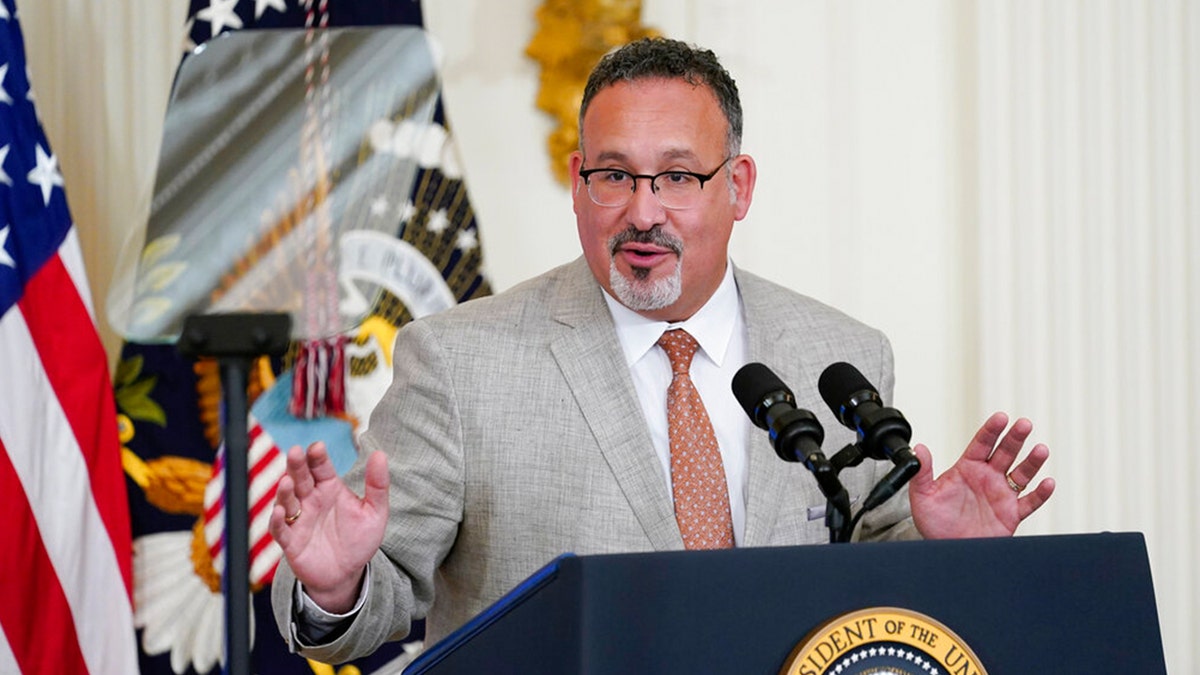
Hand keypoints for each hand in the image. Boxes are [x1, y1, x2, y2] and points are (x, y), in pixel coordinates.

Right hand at [268, 442, 389, 612]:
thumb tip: (381, 454)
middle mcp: (311, 500)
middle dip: (297, 465)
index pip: (321, 467)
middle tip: (296, 452)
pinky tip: (279, 512)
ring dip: (284, 491)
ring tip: (287, 481)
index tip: (318, 447)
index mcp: (330, 488)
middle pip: (300, 478)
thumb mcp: (375, 512)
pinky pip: (280, 529)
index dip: (317, 456)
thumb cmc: (359, 540)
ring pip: (286, 500)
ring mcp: (298, 520)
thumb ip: (377, 485)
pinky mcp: (290, 542)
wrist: (347, 574)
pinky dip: (277, 520)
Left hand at [908, 412, 1054, 538]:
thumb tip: (919, 449)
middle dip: (1015, 438)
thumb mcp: (923, 495)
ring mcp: (1001, 495)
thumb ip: (923, 472)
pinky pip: (1030, 502)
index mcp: (967, 469)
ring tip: (1041, 450)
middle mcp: (987, 478)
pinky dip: (1040, 494)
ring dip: (1032, 462)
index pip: (981, 444)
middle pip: (1005, 453)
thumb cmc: (934, 522)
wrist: (946, 548)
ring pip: (1021, 474)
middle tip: (1024, 424)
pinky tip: (1048, 483)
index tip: (1001, 417)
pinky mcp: (1011, 514)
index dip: (992, 430)